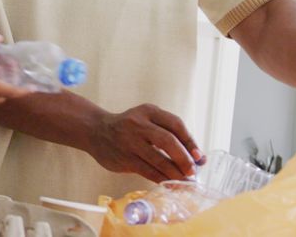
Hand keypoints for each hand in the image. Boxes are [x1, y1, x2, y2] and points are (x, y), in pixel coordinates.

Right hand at [88, 103, 204, 182]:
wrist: (96, 130)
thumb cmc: (129, 127)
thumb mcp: (147, 120)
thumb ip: (170, 134)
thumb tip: (198, 158)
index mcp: (149, 111)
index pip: (176, 124)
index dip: (190, 141)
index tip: (199, 157)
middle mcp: (139, 124)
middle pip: (168, 141)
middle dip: (184, 158)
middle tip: (193, 171)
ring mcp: (130, 142)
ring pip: (158, 160)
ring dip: (175, 173)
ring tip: (185, 181)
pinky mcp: (124, 158)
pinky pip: (148, 171)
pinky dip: (162, 179)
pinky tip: (170, 184)